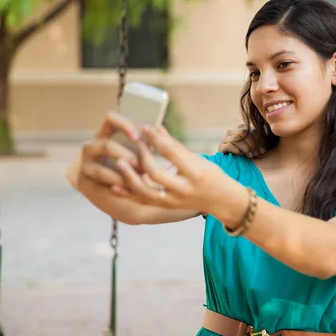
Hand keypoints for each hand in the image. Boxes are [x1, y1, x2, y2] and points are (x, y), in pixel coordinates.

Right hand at [78, 111, 141, 194]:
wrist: (119, 193)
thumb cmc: (134, 167)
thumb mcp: (142, 153)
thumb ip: (147, 142)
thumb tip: (159, 129)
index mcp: (106, 134)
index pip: (110, 118)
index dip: (124, 124)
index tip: (138, 137)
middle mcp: (92, 146)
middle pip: (107, 145)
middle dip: (126, 155)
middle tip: (141, 165)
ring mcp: (85, 163)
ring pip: (100, 168)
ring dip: (122, 173)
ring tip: (138, 178)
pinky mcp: (83, 180)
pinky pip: (98, 181)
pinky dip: (115, 183)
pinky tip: (127, 187)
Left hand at [116, 125, 238, 214]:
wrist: (221, 200)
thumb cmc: (211, 175)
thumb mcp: (198, 158)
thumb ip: (175, 146)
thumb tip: (155, 128)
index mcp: (195, 173)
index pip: (171, 152)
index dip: (156, 138)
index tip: (145, 127)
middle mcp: (183, 189)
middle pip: (155, 173)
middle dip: (142, 156)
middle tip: (135, 143)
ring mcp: (173, 201)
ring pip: (145, 192)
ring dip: (130, 177)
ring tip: (119, 162)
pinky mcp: (166, 207)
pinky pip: (142, 202)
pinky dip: (128, 194)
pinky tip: (114, 186)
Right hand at [217, 124, 264, 157]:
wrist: (233, 164)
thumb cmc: (246, 154)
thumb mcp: (255, 149)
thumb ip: (260, 147)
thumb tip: (262, 151)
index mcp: (242, 128)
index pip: (252, 130)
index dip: (258, 141)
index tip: (261, 151)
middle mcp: (233, 131)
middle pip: (244, 132)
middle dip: (251, 144)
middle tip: (255, 154)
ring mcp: (226, 139)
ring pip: (236, 138)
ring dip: (245, 148)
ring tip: (249, 155)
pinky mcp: (221, 147)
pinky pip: (229, 145)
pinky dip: (236, 150)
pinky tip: (240, 154)